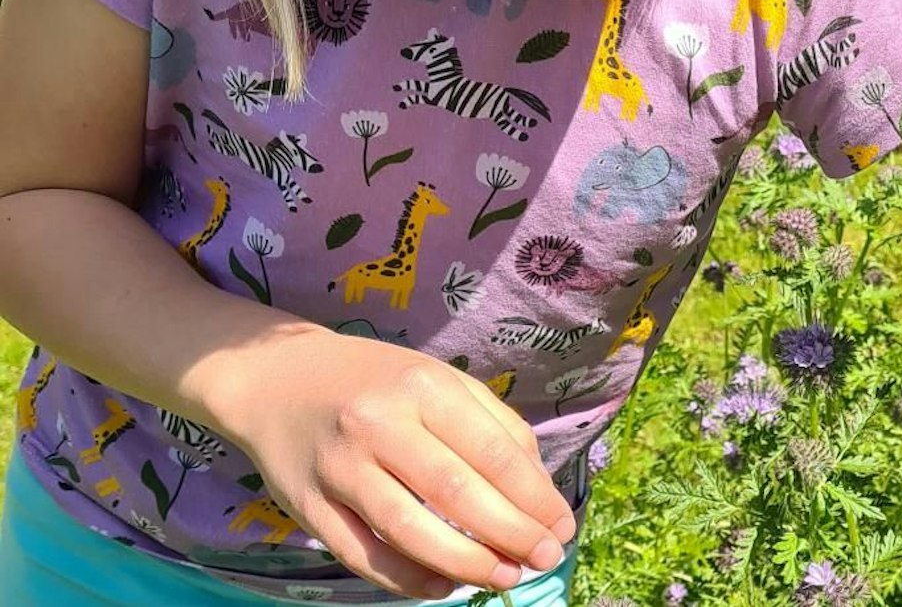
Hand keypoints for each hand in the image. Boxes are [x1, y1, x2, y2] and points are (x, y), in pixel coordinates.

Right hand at [203, 327, 576, 598]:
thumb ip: (493, 424)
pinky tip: (443, 586)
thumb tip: (538, 488)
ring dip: (466, 563)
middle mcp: (379, 425)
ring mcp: (339, 468)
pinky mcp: (306, 506)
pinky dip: (406, 578)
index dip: (535, 498)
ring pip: (409, 530)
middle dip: (511, 534)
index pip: (493, 452)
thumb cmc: (377, 381)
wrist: (275, 378)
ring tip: (505, 578)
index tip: (562, 528)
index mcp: (423, 387)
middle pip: (456, 493)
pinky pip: (362, 555)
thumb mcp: (439, 380)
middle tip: (544, 560)